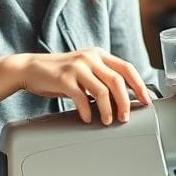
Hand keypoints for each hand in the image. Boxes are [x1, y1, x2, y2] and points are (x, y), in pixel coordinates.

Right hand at [16, 48, 151, 124]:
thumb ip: (101, 78)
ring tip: (107, 121)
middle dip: (125, 102)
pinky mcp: (64, 78)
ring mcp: (77, 67)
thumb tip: (123, 100)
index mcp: (99, 54)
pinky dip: (87, 111)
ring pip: (103, 91)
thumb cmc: (59, 74)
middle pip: (118, 81)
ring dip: (108, 110)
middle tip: (124, 117)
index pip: (127, 68)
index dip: (139, 85)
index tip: (146, 101)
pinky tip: (86, 118)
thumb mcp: (84, 70)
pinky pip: (82, 98)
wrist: (30, 69)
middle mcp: (90, 57)